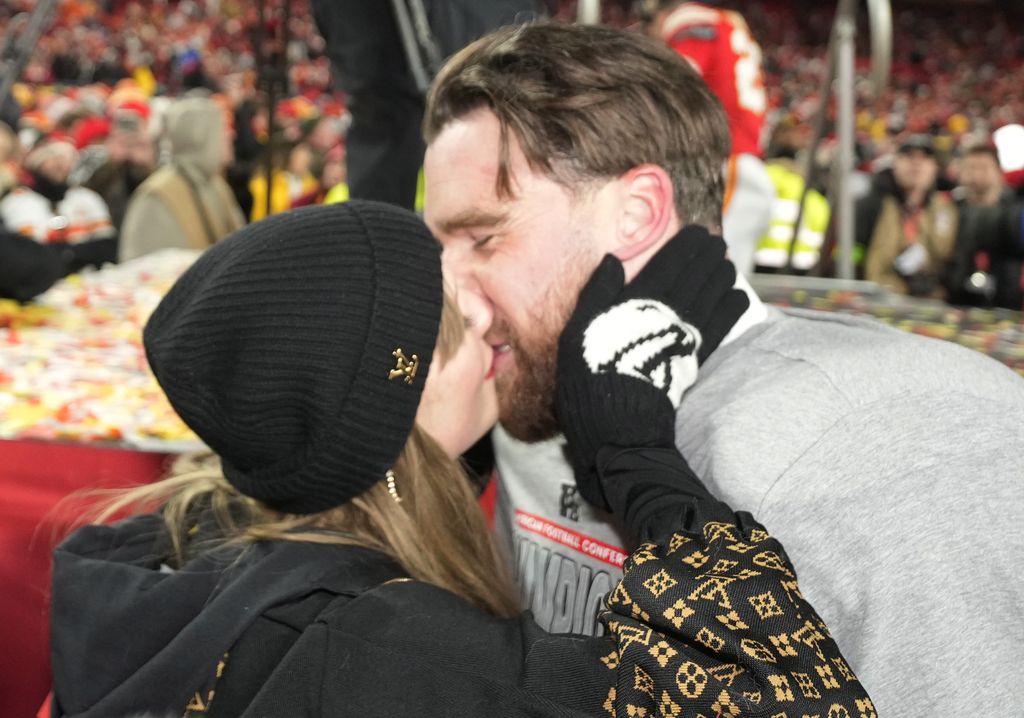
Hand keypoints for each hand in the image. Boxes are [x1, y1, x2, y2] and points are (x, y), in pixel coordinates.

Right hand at [555, 226, 748, 508]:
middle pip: (694, 277)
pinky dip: (730, 311)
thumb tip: (613, 260)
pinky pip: (718, 328)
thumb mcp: (579, 332)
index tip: (697, 232)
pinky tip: (738, 298)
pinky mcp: (693, 361)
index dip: (684, 247)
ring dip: (721, 278)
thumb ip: (597, 293)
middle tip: (717, 242)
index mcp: (638, 302)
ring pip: (710, 298)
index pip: (668, 265)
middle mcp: (667, 315)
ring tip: (728, 264)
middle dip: (707, 257)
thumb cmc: (590, 378)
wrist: (618, 428)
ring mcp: (684, 338)